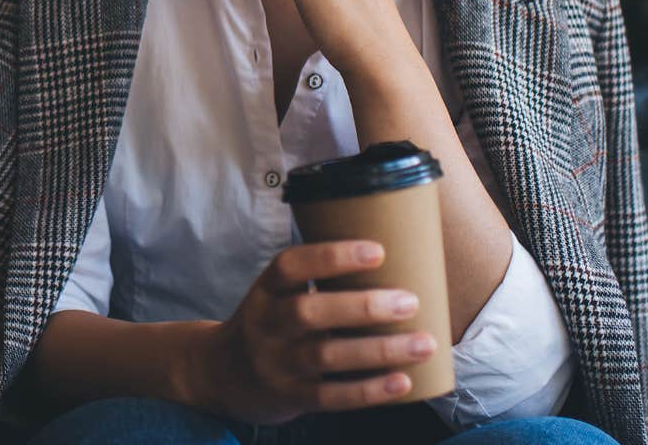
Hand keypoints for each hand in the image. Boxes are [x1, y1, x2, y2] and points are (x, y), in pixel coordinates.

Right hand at [182, 241, 435, 424]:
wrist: (222, 374)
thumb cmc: (271, 325)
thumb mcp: (277, 296)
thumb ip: (318, 284)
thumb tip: (396, 261)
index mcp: (266, 290)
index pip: (290, 266)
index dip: (332, 257)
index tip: (378, 250)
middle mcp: (265, 324)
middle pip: (309, 312)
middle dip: (363, 307)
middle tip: (410, 301)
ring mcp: (275, 363)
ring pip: (325, 356)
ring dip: (379, 350)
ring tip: (424, 343)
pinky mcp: (289, 396)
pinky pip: (331, 396)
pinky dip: (369, 390)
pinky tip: (402, 381)